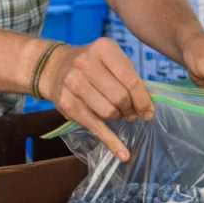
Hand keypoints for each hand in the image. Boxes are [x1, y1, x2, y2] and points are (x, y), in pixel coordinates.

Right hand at [38, 38, 153, 162]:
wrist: (53, 66)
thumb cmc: (92, 64)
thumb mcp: (111, 60)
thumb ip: (130, 78)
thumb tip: (150, 102)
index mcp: (104, 49)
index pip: (131, 80)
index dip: (143, 100)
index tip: (149, 112)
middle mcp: (86, 64)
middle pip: (120, 97)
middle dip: (130, 109)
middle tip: (131, 113)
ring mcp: (73, 83)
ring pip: (108, 112)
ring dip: (118, 117)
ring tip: (118, 114)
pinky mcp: (66, 103)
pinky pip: (94, 126)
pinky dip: (111, 142)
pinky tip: (123, 153)